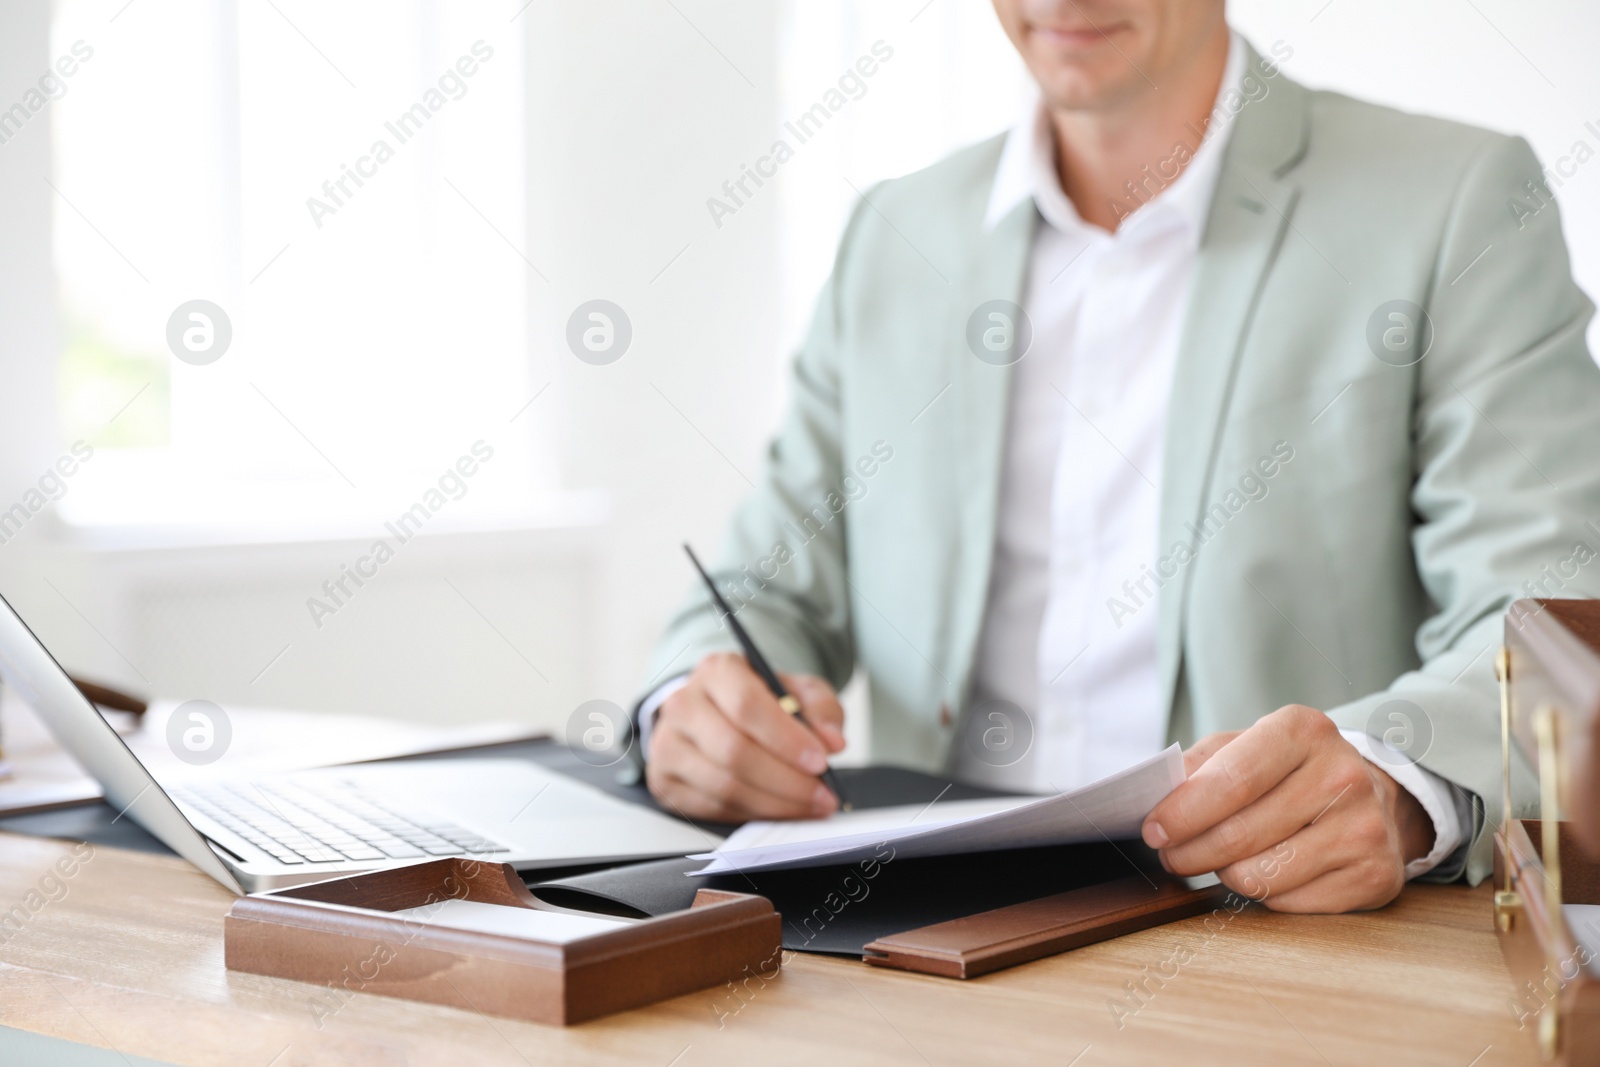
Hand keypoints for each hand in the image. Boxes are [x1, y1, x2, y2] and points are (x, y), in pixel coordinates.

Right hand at [645, 652, 845, 821]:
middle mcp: (683, 704)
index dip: (786, 739)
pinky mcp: (664, 780)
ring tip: (809, 805)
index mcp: (717, 671)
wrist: (714, 711)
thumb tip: (832, 741)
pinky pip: (713, 808)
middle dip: (786, 780)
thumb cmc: (758, 701)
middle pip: (734, 751)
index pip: (747, 706)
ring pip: (724, 786)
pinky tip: (778, 809)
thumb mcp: (796, 690)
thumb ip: (822, 708)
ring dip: (775, 804)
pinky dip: (753, 814)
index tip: (820, 761)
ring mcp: (668, 744)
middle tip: (822, 794)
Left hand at [1141, 705, 1434, 911]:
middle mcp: (1342, 776)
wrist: (1374, 797)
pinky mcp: (1374, 875)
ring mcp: (1365, 828)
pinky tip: (1268, 871)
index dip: (1183, 812)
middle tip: (1172, 855)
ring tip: (1220, 860)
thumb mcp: (1247, 745)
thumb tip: (1160, 796)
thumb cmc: (1290, 771)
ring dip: (1224, 874)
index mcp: (1303, 731)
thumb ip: (1200, 764)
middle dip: (1190, 852)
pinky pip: (1288, 902)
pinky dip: (1265, 893)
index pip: (1232, 780)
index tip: (1153, 830)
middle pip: (1239, 835)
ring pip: (1259, 876)